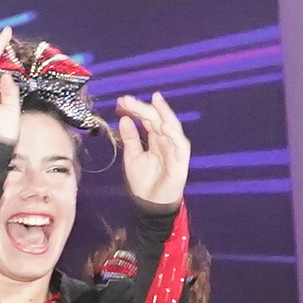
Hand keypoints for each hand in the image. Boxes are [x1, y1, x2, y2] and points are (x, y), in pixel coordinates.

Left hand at [115, 92, 191, 207]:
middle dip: (143, 107)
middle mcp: (166, 139)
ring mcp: (175, 148)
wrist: (150, 203)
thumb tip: (124, 119)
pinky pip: (180, 144)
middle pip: (157, 118)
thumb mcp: (132, 156)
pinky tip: (163, 126)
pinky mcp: (181, 160)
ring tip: (151, 102)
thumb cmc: (143, 180)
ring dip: (162, 113)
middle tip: (127, 100)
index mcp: (155, 138)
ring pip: (171, 126)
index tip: (121, 101)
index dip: (135, 109)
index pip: (147, 118)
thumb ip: (130, 138)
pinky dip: (173, 134)